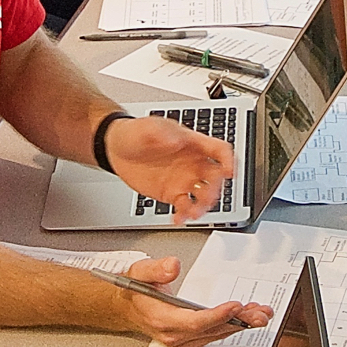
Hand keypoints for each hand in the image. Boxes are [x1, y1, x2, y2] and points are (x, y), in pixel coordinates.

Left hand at [104, 116, 234, 224]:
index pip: (219, 150)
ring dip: (203, 206)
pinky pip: (185, 207)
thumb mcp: (148, 128)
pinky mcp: (172, 193)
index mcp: (193, 143)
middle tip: (205, 198)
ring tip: (192, 213)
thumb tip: (176, 139)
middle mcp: (193, 163)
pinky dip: (184, 215)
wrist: (117, 148)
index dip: (229, 161)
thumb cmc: (136, 132)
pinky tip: (178, 219)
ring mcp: (183, 179)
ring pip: (204, 196)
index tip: (229, 173)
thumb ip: (162, 133)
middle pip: (216, 177)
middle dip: (215, 189)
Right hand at [120, 257, 271, 346]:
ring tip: (261, 314)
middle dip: (238, 322)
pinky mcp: (189, 338)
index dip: (216, 316)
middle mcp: (175, 334)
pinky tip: (247, 317)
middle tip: (259, 314)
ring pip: (216, 335)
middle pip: (211, 331)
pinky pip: (214, 335)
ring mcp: (183, 339)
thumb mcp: (140, 272)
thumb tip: (173, 265)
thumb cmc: (135, 291)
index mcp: (163, 319)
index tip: (235, 306)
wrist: (126, 307)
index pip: (194, 322)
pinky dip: (232, 326)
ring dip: (240, 325)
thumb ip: (156, 269)